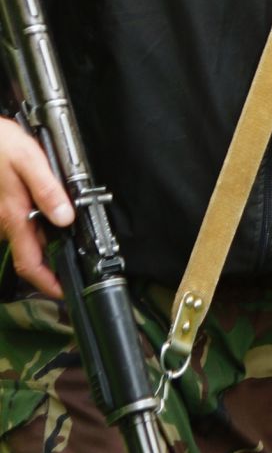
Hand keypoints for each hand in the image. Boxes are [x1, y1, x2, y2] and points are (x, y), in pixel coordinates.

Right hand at [0, 117, 70, 297]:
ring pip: (27, 235)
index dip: (47, 283)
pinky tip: (50, 207)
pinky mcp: (1, 207)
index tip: (65, 293)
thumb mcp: (28, 160)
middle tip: (82, 253)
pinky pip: (20, 222)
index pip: (30, 263)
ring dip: (47, 235)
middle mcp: (4, 222)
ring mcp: (0, 216)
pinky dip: (37, 222)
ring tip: (71, 224)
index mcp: (14, 216)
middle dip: (56, 256)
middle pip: (32, 251)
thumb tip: (66, 217)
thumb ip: (48, 189)